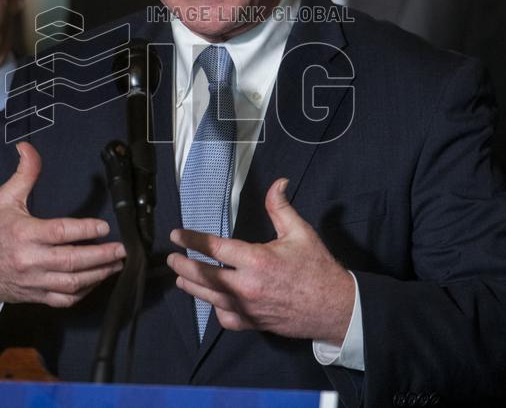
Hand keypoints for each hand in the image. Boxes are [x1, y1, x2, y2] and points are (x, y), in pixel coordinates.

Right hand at [0, 142, 125, 319]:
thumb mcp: (4, 198)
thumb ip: (24, 174)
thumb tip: (27, 147)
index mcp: (23, 233)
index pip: (60, 232)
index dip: (85, 230)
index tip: (103, 227)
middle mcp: (29, 260)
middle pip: (72, 261)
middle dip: (102, 256)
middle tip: (121, 249)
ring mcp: (34, 281)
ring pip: (72, 283)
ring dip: (98, 275)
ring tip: (116, 264)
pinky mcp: (36, 295)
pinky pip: (64, 299)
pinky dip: (83, 292)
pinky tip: (96, 280)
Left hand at [167, 178, 354, 342]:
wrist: (334, 308)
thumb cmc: (317, 269)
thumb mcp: (300, 233)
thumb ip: (281, 207)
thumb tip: (278, 182)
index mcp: (256, 260)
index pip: (214, 248)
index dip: (192, 240)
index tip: (176, 235)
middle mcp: (247, 286)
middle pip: (203, 276)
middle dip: (183, 266)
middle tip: (171, 258)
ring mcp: (248, 308)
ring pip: (209, 298)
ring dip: (191, 287)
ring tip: (180, 279)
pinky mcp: (253, 323)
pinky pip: (225, 319)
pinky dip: (215, 309)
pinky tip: (211, 300)